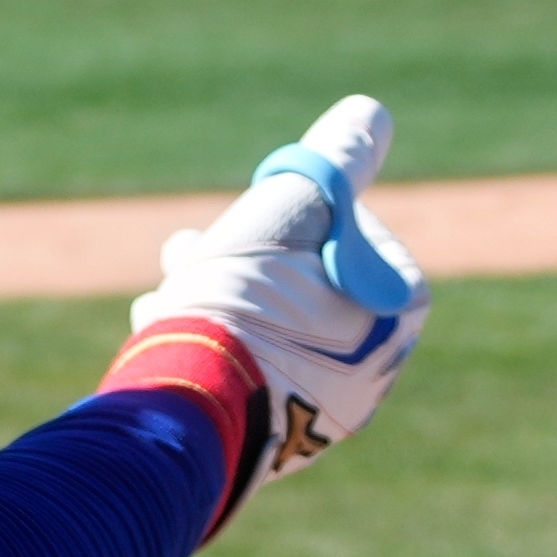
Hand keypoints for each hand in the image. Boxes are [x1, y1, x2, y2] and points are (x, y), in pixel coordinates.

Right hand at [120, 96, 428, 526]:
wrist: (196, 411)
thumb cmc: (246, 301)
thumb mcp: (289, 209)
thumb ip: (333, 160)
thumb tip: (370, 115)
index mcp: (393, 313)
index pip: (353, 237)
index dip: (300, 214)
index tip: (255, 210)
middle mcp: (373, 370)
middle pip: (303, 285)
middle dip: (243, 256)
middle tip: (191, 246)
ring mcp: (323, 412)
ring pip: (267, 330)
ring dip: (213, 296)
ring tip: (164, 291)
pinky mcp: (273, 441)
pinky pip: (247, 374)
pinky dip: (211, 345)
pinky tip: (163, 333)